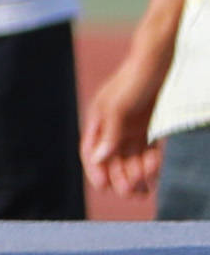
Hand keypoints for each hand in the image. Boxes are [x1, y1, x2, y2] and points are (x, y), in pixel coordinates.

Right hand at [81, 39, 169, 197]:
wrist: (162, 60)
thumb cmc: (135, 78)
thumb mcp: (119, 106)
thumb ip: (109, 133)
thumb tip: (98, 158)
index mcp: (98, 118)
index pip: (91, 150)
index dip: (95, 170)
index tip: (104, 189)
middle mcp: (114, 125)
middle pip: (113, 158)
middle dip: (120, 177)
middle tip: (132, 194)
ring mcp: (133, 126)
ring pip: (132, 158)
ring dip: (137, 174)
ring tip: (147, 188)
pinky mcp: (151, 126)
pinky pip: (148, 150)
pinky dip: (151, 163)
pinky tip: (155, 172)